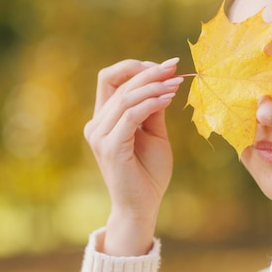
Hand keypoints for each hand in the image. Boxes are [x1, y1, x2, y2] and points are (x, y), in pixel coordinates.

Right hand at [83, 57, 182, 255]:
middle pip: (119, 85)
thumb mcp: (154, 134)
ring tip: (176, 84)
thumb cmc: (149, 172)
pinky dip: (151, 103)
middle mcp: (96, 125)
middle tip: (174, 68)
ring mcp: (100, 136)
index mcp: (103, 120)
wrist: (143, 206)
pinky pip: (131, 115)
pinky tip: (169, 98)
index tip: (164, 65)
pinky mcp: (111, 147)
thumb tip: (163, 80)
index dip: (134, 67)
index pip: (110, 80)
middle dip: (149, 73)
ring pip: (125, 98)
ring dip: (153, 86)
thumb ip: (153, 109)